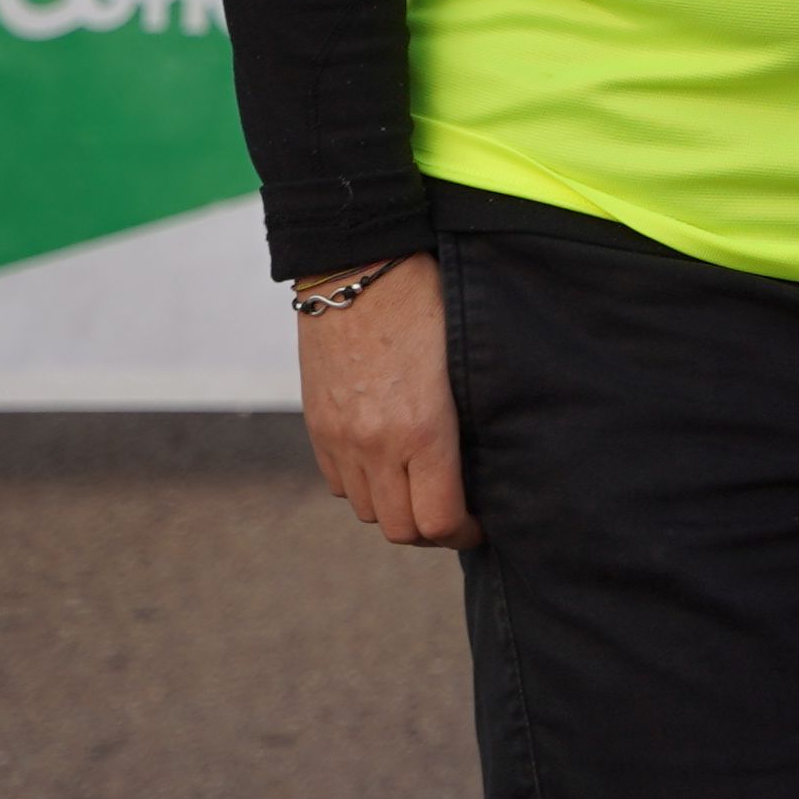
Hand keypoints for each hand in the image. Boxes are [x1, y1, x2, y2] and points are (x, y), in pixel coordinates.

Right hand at [294, 258, 478, 546]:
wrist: (359, 265)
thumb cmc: (428, 302)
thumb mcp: (463, 362)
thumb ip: (463, 421)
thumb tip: (478, 463)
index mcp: (422, 430)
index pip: (439, 520)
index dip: (465, 533)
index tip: (481, 524)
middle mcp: (374, 444)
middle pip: (398, 528)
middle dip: (430, 530)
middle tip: (455, 513)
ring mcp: (339, 437)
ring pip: (365, 509)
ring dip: (394, 508)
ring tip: (421, 486)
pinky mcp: (317, 424)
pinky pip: (338, 483)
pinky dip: (363, 484)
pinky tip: (386, 461)